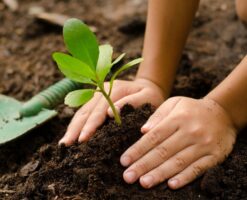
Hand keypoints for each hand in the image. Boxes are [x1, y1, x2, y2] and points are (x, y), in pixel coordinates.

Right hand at [59, 78, 164, 145]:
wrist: (148, 87)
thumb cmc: (150, 95)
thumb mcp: (148, 97)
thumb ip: (133, 102)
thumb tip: (110, 114)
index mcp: (115, 89)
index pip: (99, 109)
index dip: (90, 125)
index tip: (83, 139)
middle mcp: (102, 90)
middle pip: (86, 110)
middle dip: (76, 128)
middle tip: (66, 145)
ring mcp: (97, 95)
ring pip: (81, 112)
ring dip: (73, 127)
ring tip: (64, 143)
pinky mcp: (95, 101)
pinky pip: (83, 113)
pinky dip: (76, 124)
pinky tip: (71, 135)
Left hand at [120, 97, 236, 188]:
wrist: (223, 113)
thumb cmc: (192, 109)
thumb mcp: (174, 103)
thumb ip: (158, 115)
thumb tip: (143, 131)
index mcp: (177, 118)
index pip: (154, 137)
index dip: (138, 150)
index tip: (124, 161)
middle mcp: (190, 132)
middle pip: (163, 151)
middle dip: (143, 165)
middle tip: (128, 177)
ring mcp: (203, 145)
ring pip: (178, 162)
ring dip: (160, 174)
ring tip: (144, 182)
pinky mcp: (214, 155)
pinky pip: (198, 168)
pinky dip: (185, 177)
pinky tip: (171, 184)